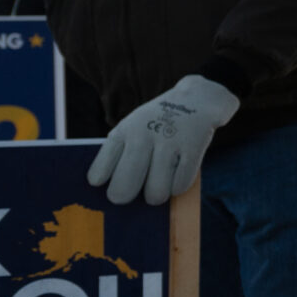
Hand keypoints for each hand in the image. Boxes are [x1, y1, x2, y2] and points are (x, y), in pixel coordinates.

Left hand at [88, 74, 239, 204]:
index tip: (103, 183)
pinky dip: (177, 187)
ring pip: (156, 192)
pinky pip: (181, 184)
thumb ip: (120, 154)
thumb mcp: (132, 127)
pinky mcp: (193, 148)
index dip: (101, 181)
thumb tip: (118, 192)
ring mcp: (169, 142)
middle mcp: (143, 136)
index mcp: (124, 132)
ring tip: (157, 189)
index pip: (100, 170)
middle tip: (128, 195)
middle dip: (123, 197)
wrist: (196, 99)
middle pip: (125, 186)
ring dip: (156, 196)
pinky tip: (176, 178)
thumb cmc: (156, 122)